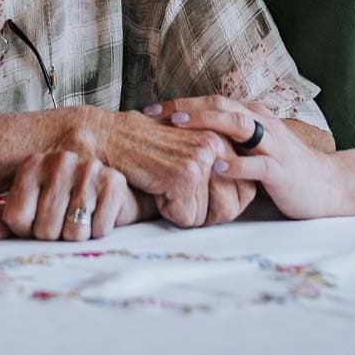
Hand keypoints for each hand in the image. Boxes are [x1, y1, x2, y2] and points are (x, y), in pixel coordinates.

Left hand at [0, 150, 152, 240]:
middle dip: (54, 236)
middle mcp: (59, 160)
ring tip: (81, 218)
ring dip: (77, 235)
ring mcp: (87, 169)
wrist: (110, 191)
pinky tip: (98, 214)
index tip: (37, 221)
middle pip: (45, 229)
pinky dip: (99, 231)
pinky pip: (98, 230)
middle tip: (63, 221)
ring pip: (73, 233)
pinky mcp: (113, 182)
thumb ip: (6, 218)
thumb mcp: (32, 206)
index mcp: (33, 164)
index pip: (16, 217)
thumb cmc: (65, 201)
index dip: (26, 230)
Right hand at [140, 106, 257, 225]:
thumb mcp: (190, 150)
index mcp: (224, 136)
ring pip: (208, 215)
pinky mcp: (185, 174)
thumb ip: (218, 166)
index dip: (218, 203)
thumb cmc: (145, 147)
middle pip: (231, 206)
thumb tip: (244, 196)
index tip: (193, 190)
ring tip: (163, 183)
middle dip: (203, 211)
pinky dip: (167, 211)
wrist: (109, 137)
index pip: (245, 192)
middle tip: (176, 190)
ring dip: (183, 210)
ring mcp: (203, 158)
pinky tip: (154, 185)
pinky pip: (187, 218)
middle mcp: (218, 143)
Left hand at [149, 96, 342, 219]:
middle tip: (156, 113)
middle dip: (187, 106)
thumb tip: (187, 140)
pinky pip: (258, 164)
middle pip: (221, 105)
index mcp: (253, 115)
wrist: (328, 185)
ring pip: (239, 125)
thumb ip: (228, 139)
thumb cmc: (285, 167)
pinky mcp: (281, 170)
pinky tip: (217, 166)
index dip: (181, 103)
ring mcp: (274, 145)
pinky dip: (237, 164)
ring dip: (208, 122)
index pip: (213, 101)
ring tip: (180, 125)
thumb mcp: (254, 147)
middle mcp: (262, 123)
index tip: (150, 109)